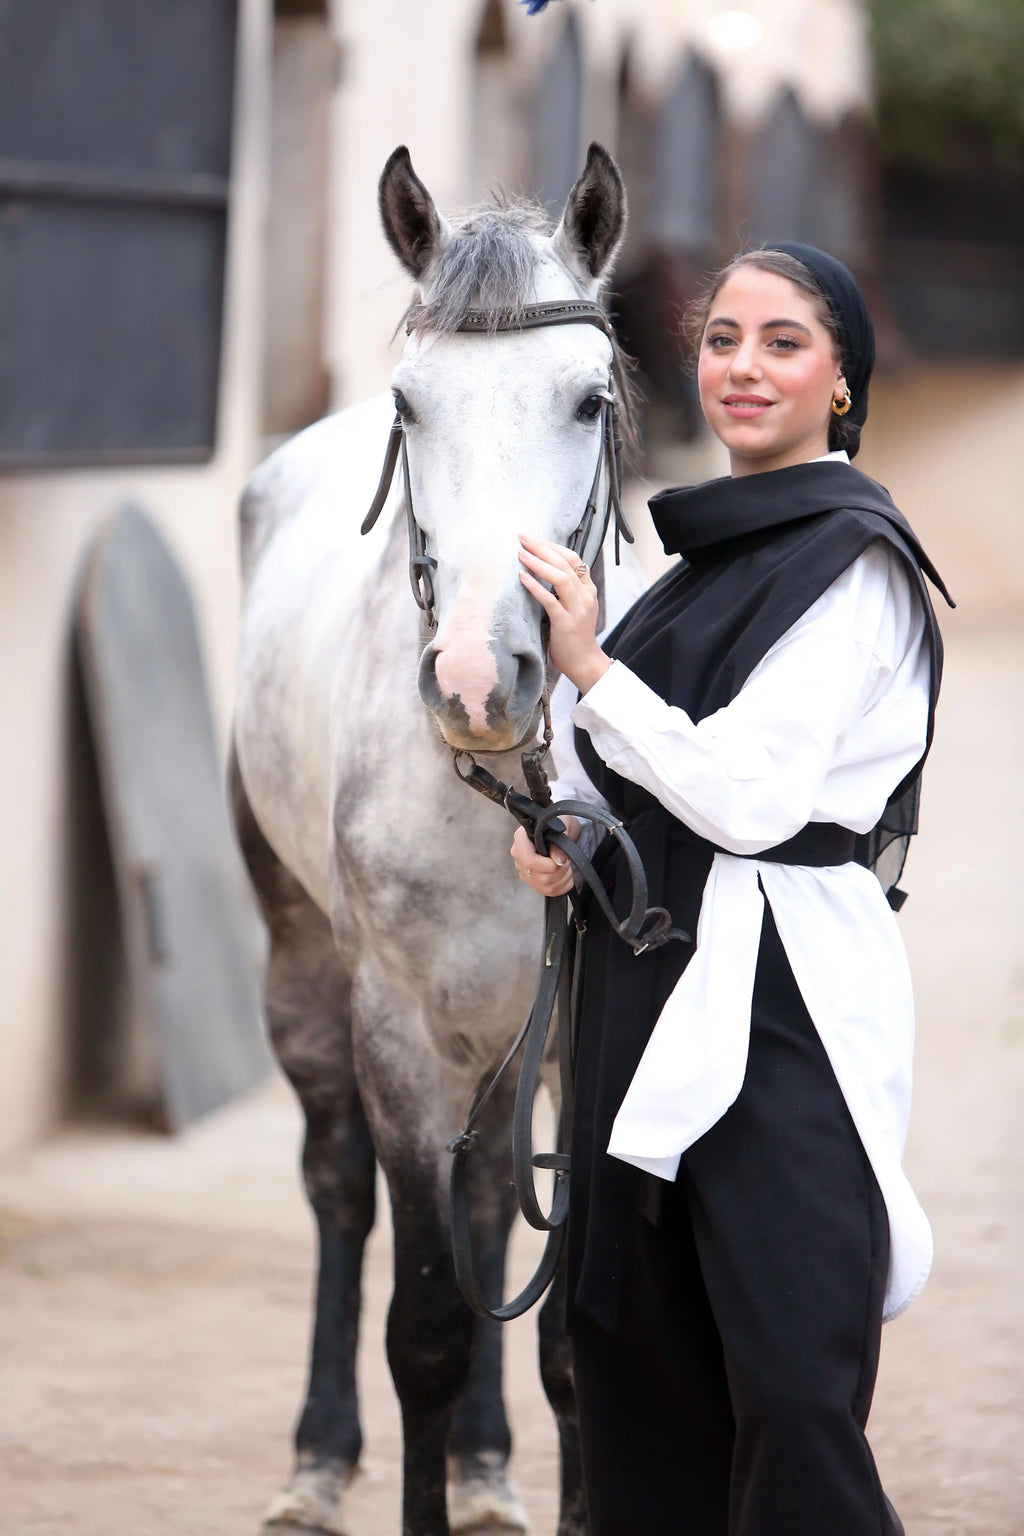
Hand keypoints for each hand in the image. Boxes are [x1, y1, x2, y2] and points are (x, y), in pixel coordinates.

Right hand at [511, 818, 579, 897]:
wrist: (562, 833)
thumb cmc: (560, 825)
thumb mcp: (564, 823)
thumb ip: (561, 838)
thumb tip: (558, 859)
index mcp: (521, 839)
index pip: (528, 859)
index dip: (546, 864)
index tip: (561, 860)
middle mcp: (519, 857)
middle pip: (539, 876)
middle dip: (560, 870)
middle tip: (566, 860)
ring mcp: (525, 872)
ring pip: (545, 885)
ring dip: (563, 877)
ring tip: (566, 865)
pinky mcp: (534, 883)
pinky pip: (550, 892)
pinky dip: (564, 885)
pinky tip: (564, 873)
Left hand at [518, 536, 611, 694]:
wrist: (584, 662)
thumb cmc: (575, 635)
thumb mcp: (575, 606)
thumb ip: (566, 589)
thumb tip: (544, 570)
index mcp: (588, 590)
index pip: (574, 559)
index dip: (553, 546)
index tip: (534, 539)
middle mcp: (585, 596)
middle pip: (565, 563)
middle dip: (542, 548)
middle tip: (522, 537)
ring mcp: (577, 609)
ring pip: (560, 578)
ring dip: (538, 563)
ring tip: (521, 554)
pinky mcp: (566, 623)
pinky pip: (550, 601)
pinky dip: (535, 587)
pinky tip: (522, 577)